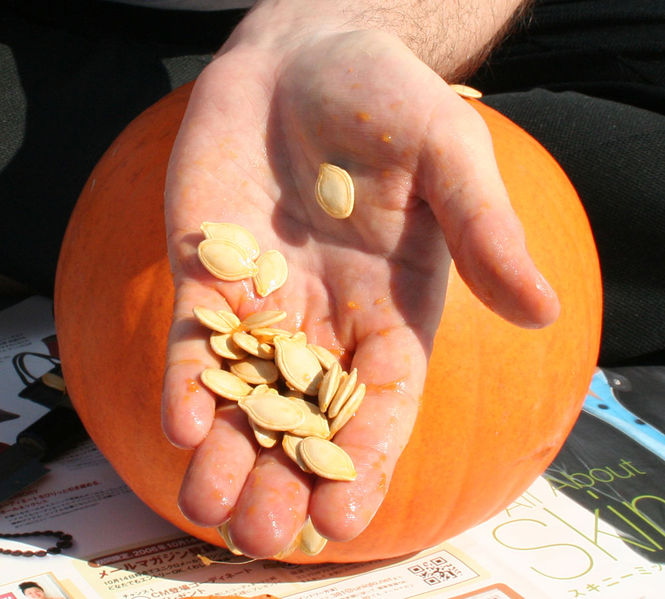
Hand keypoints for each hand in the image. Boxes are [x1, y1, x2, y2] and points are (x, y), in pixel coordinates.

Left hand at [162, 27, 557, 557]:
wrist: (300, 60)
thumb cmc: (386, 98)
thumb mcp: (448, 154)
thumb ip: (484, 230)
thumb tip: (542, 310)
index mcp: (392, 307)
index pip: (380, 400)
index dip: (364, 459)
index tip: (342, 521)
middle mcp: (327, 319)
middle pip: (305, 416)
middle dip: (284, 477)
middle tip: (261, 543)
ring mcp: (263, 302)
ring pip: (244, 395)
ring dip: (227, 454)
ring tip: (210, 511)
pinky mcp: (208, 276)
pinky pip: (193, 344)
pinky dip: (187, 386)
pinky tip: (182, 430)